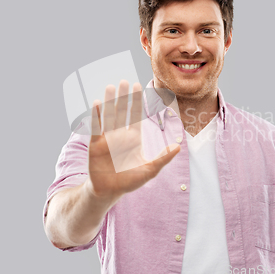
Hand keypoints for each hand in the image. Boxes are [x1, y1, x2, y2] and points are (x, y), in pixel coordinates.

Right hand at [85, 80, 180, 203]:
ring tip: (111, 87)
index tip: (138, 86)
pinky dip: (96, 116)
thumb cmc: (129, 181)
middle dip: (124, 97)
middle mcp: (120, 135)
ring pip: (109, 116)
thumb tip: (178, 147)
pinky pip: (96, 128)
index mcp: (133, 138)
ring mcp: (107, 139)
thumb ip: (163, 158)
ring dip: (110, 102)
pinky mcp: (95, 145)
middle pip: (122, 112)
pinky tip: (97, 104)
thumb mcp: (149, 170)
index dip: (137, 101)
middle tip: (125, 81)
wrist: (109, 191)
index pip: (136, 116)